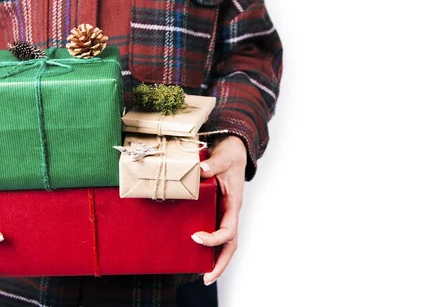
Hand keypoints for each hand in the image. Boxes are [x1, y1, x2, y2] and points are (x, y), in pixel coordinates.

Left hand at [191, 135, 246, 285]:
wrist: (233, 151)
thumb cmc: (230, 155)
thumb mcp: (223, 158)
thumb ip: (213, 165)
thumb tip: (201, 170)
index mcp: (233, 204)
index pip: (228, 230)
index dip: (213, 238)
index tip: (195, 237)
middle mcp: (230, 213)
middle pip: (230, 245)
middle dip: (220, 263)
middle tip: (206, 278)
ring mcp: (224, 213)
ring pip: (224, 242)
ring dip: (215, 258)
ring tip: (201, 273)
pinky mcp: (216, 211)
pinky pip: (215, 231)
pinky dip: (209, 245)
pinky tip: (195, 252)